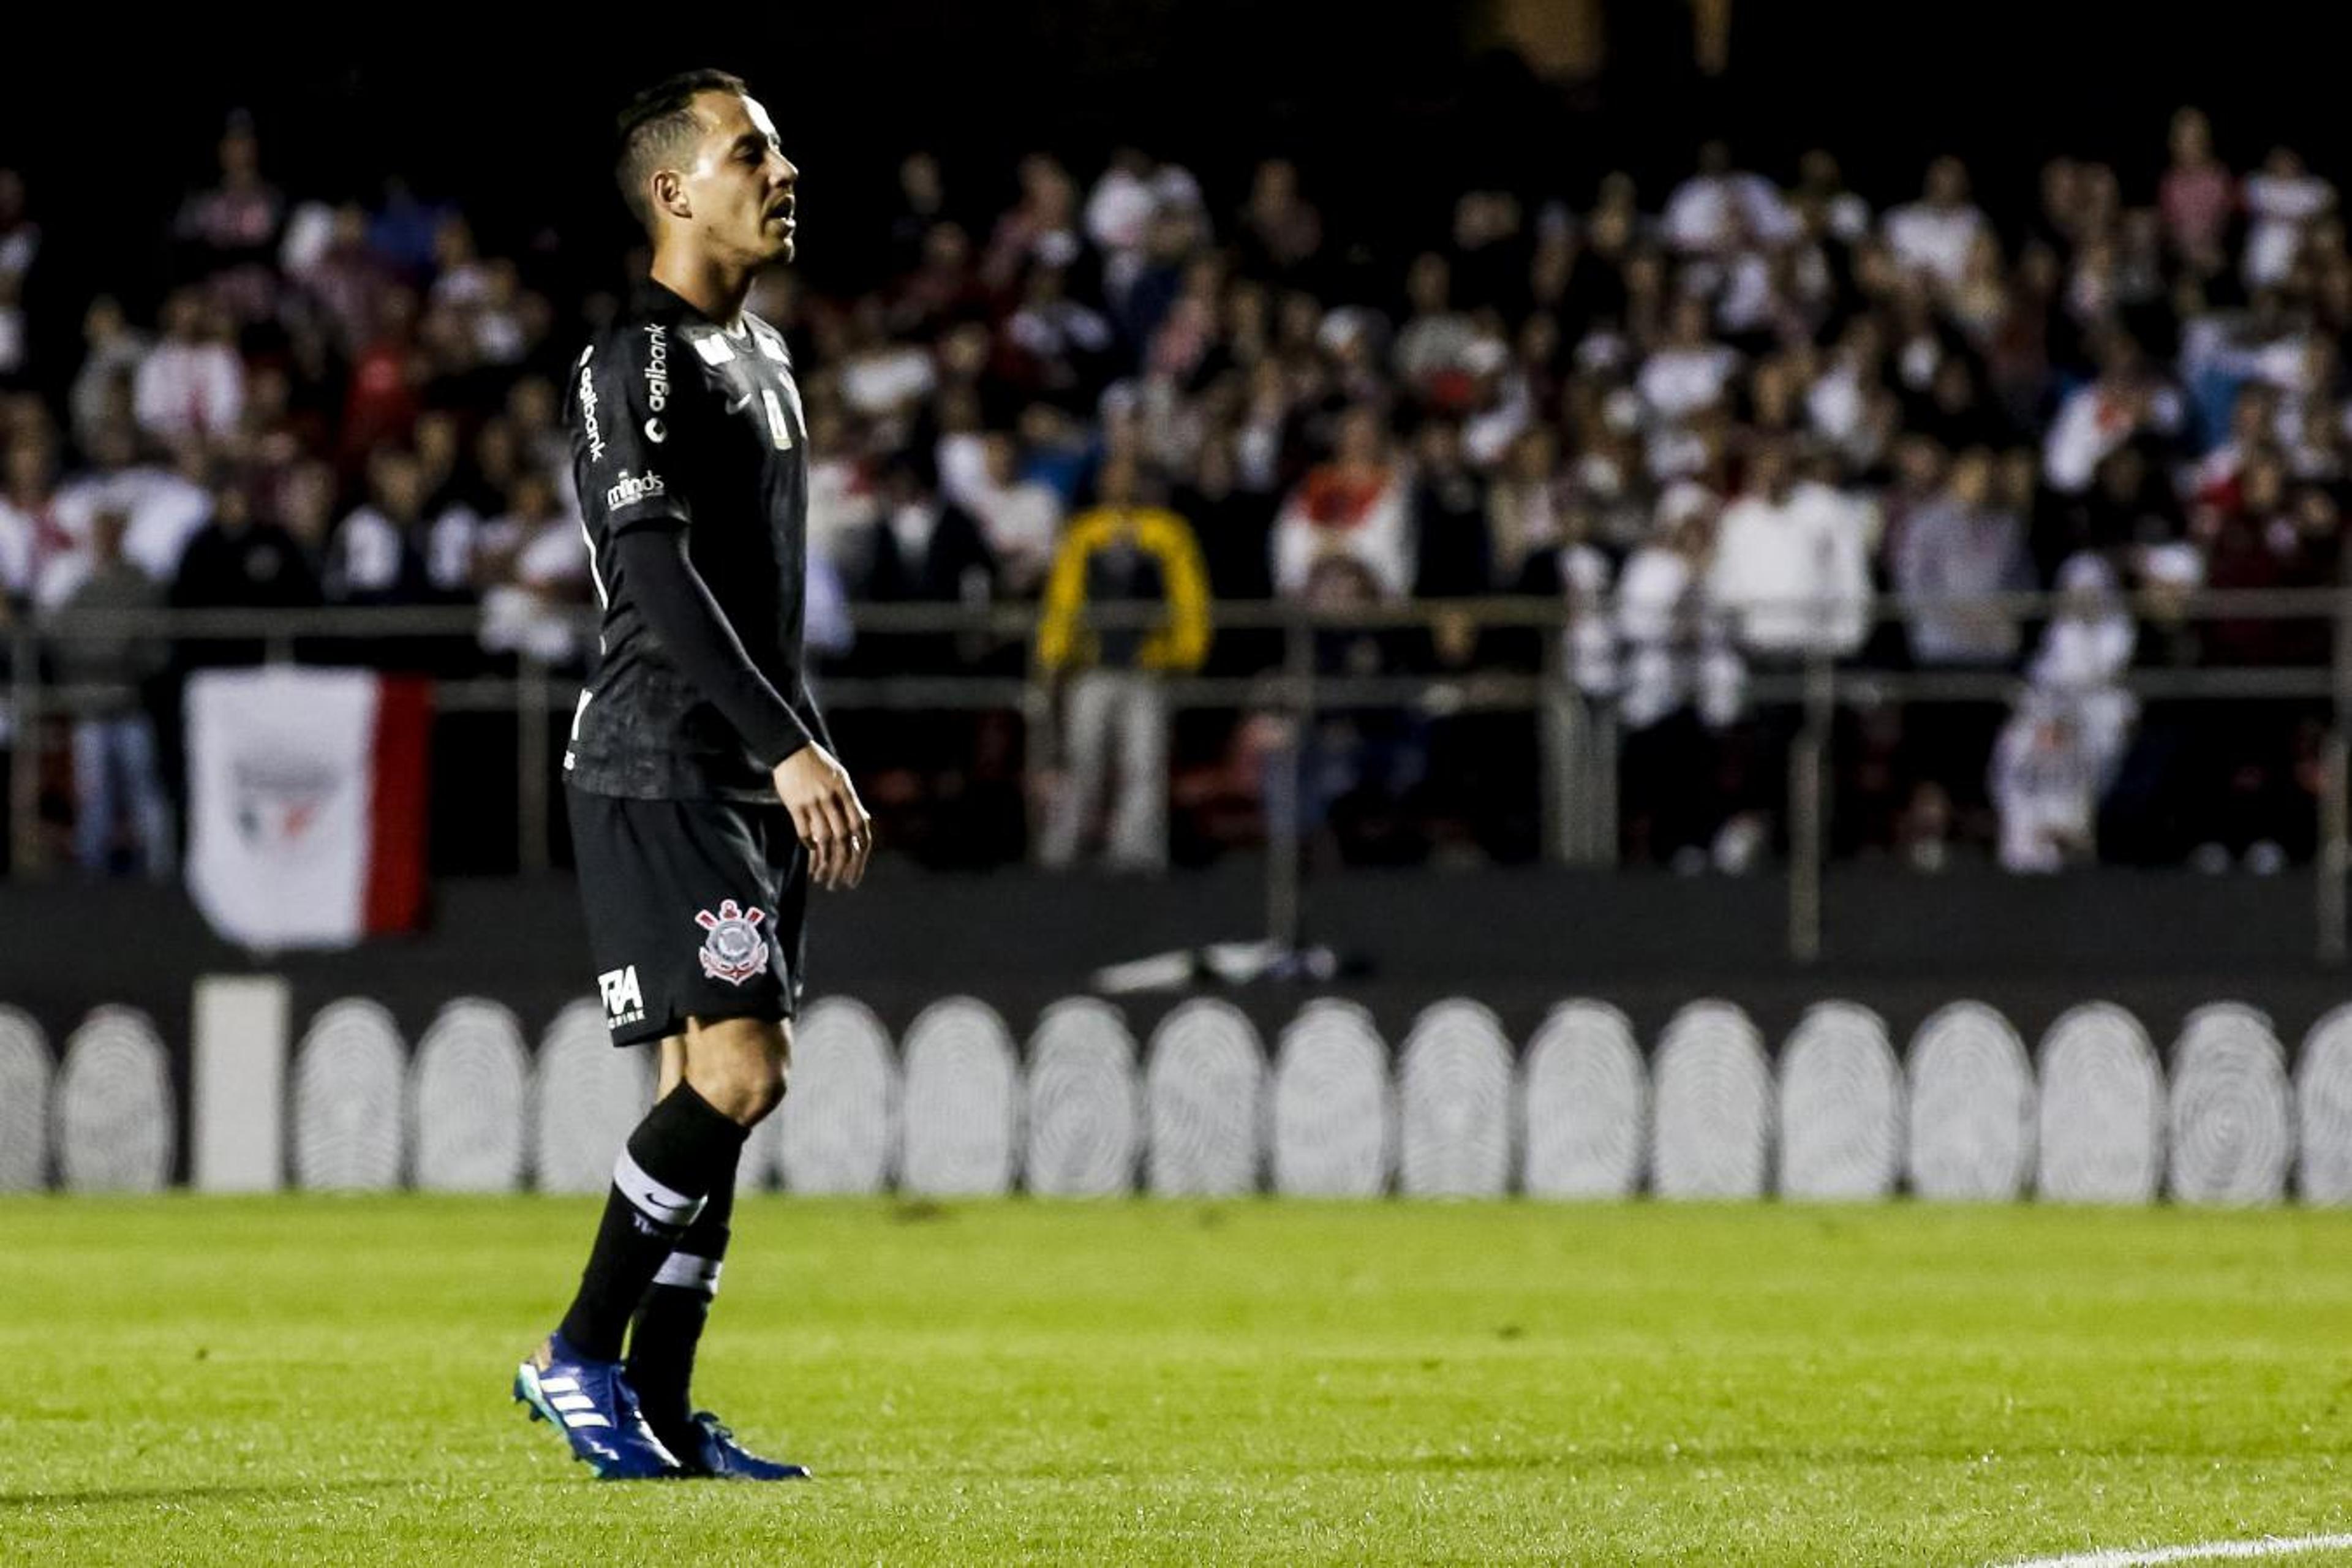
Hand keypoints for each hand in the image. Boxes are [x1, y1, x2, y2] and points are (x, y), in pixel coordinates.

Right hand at [772, 745, 872, 890]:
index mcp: (846, 790)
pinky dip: (808, 845)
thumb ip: (851, 801)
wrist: (790, 748)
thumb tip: (865, 821)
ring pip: (822, 838)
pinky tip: (812, 853)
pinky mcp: (794, 804)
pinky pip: (803, 830)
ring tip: (822, 877)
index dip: (862, 848)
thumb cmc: (819, 764)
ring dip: (824, 861)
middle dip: (843, 864)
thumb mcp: (840, 777)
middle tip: (841, 883)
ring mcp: (812, 801)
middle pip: (843, 837)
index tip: (858, 866)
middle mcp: (831, 797)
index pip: (860, 825)